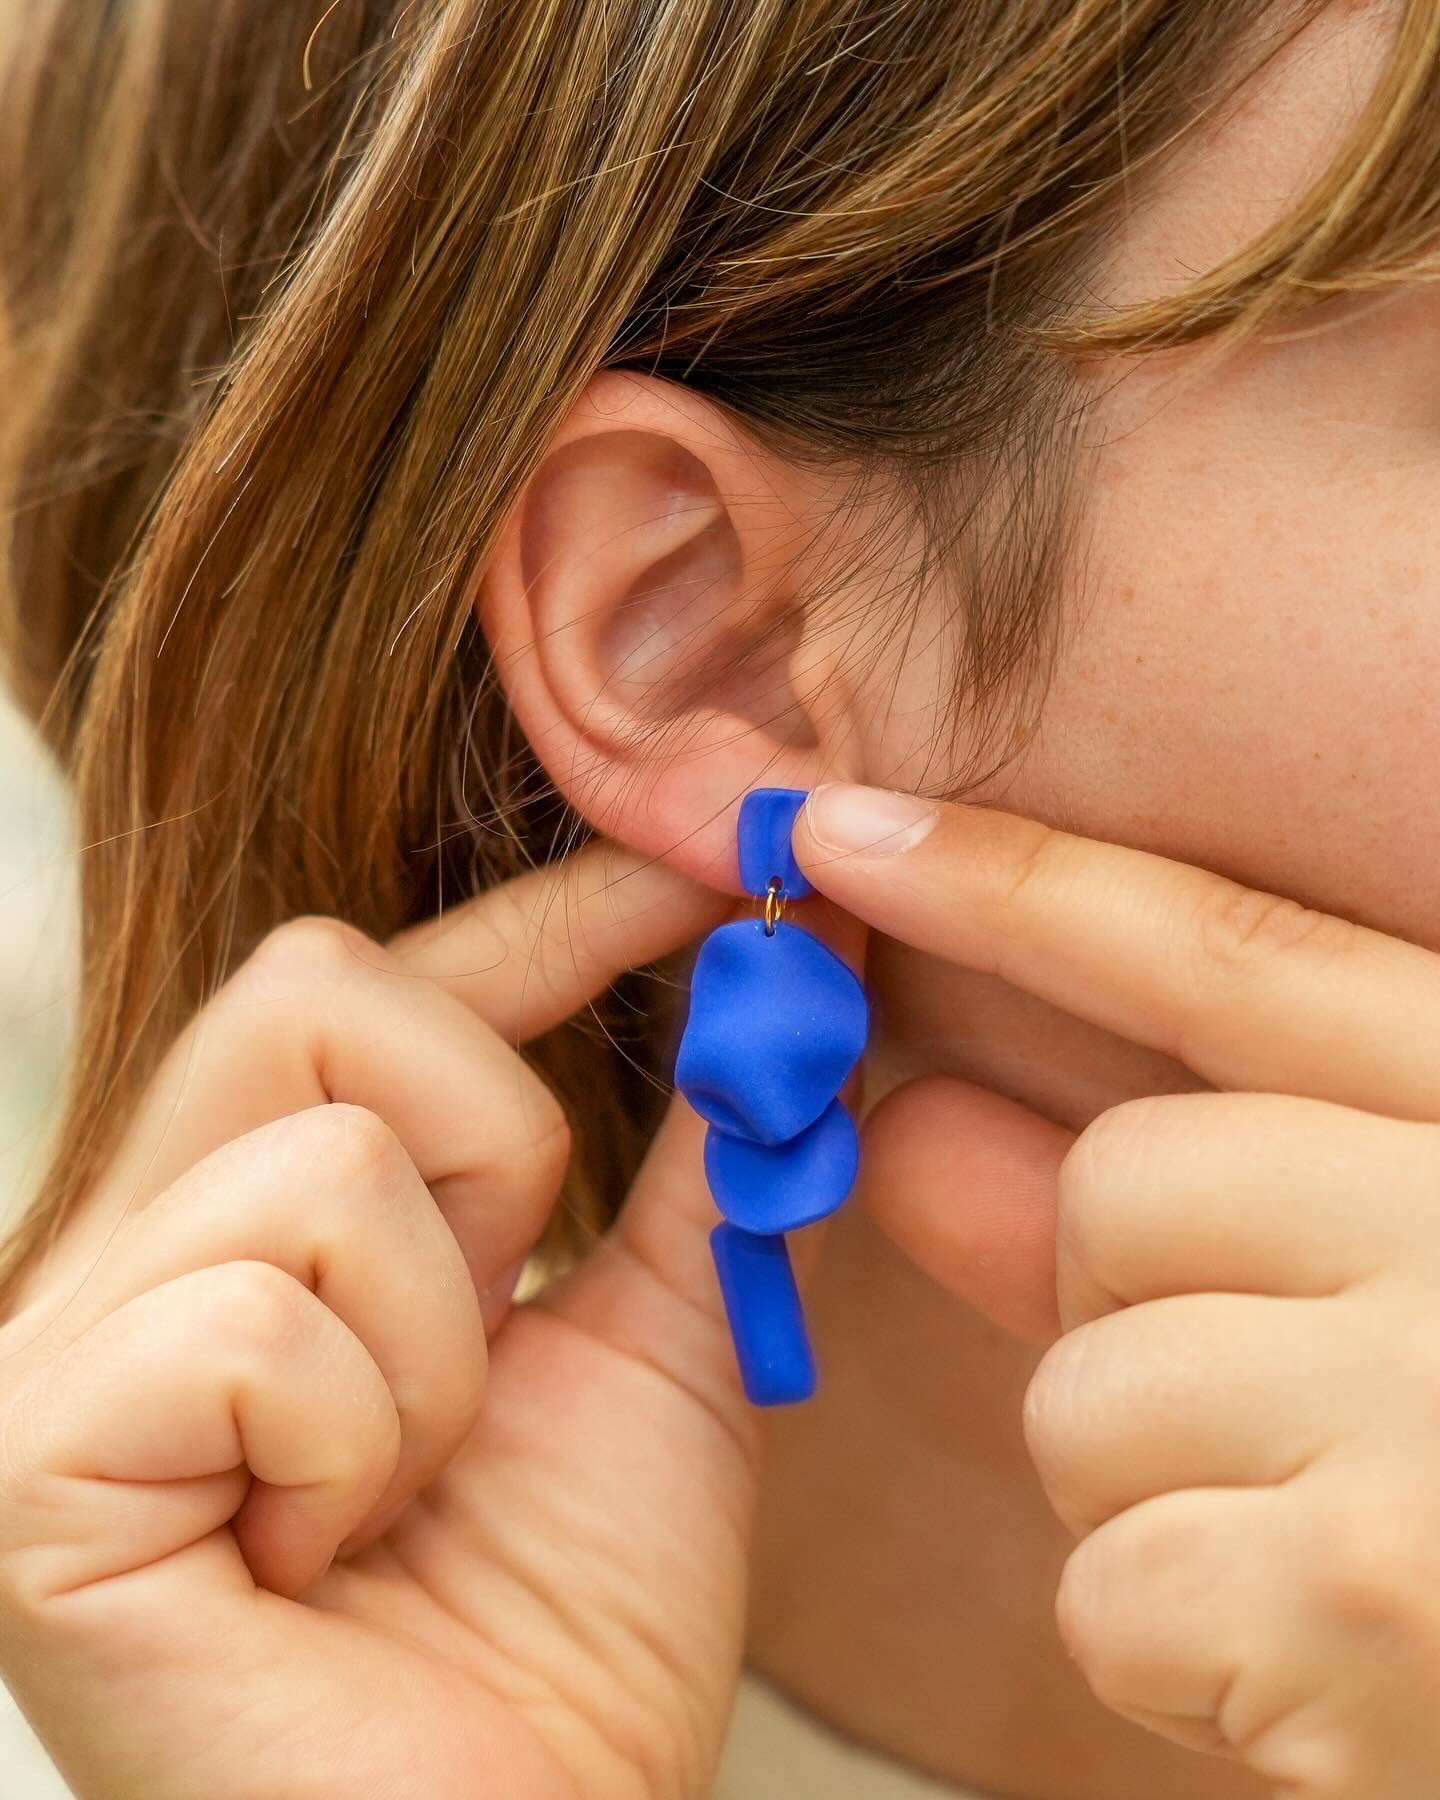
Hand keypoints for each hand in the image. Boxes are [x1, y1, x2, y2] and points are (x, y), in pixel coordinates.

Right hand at [0, 845, 775, 1799]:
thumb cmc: (570, 1625)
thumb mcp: (653, 1341)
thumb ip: (694, 1156)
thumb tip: (778, 969)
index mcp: (251, 1219)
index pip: (368, 977)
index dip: (544, 912)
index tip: (710, 870)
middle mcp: (122, 1258)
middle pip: (314, 984)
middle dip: (494, 1140)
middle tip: (509, 1309)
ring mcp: (53, 1359)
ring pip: (323, 1158)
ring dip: (446, 1340)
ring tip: (410, 1486)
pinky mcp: (31, 1465)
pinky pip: (259, 1315)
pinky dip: (365, 1433)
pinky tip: (325, 1554)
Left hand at [794, 783, 1439, 1798]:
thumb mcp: (1403, 1294)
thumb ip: (1178, 1206)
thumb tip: (914, 1128)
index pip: (1226, 959)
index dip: (1013, 883)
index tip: (842, 825)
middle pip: (1116, 1193)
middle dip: (1140, 1314)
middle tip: (1304, 1425)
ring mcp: (1423, 1401)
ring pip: (1083, 1397)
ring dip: (1162, 1498)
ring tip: (1346, 1554)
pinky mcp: (1362, 1596)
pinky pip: (1111, 1588)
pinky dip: (1180, 1652)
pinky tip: (1339, 1669)